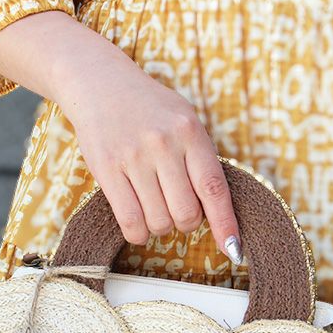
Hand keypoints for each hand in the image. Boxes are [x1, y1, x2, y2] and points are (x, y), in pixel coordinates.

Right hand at [0, 11, 241, 262]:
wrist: (99, 83)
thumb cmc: (149, 110)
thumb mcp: (184, 122)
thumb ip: (201, 160)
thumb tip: (217, 214)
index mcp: (190, 132)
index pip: (214, 188)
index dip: (225, 224)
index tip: (233, 249)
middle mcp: (163, 144)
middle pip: (187, 214)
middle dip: (186, 223)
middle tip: (177, 210)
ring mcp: (133, 157)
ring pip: (159, 222)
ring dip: (160, 227)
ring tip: (154, 207)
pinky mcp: (107, 170)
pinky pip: (130, 222)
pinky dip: (138, 233)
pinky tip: (139, 224)